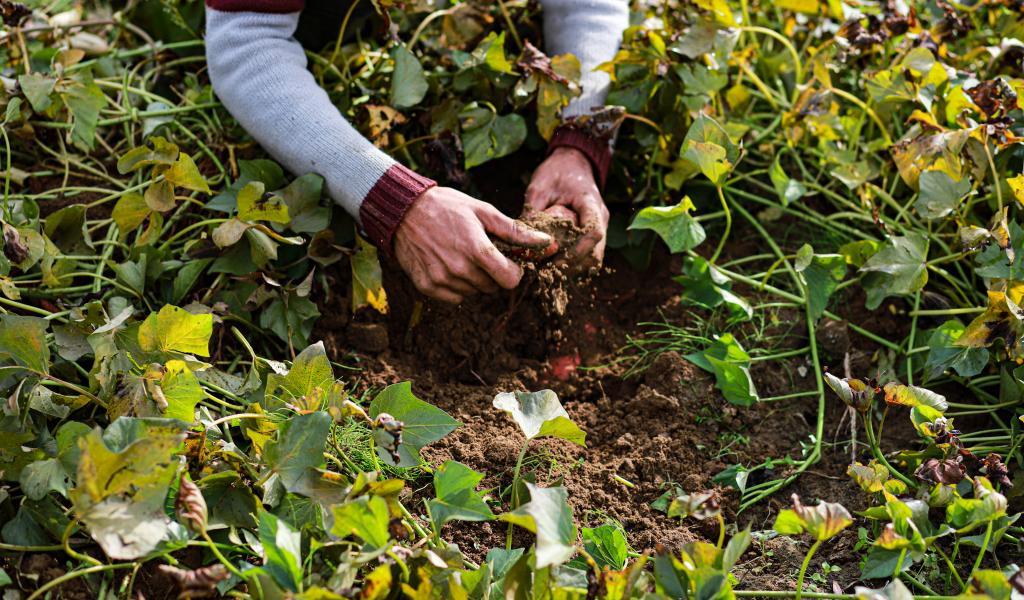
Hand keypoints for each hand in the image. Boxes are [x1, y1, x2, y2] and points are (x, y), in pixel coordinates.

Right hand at [393, 186, 551, 303]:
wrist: (403, 210)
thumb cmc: (447, 206)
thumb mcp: (484, 211)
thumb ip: (515, 231)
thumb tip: (547, 242)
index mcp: (477, 249)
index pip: (510, 280)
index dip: (514, 271)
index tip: (508, 261)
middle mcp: (460, 269)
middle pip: (493, 287)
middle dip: (493, 272)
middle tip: (479, 252)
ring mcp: (442, 280)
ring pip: (474, 292)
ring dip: (474, 278)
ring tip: (460, 254)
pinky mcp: (427, 287)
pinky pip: (455, 297)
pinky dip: (456, 285)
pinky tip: (447, 264)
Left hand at [524, 146, 608, 269]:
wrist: (573, 160)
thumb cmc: (556, 171)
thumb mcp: (539, 188)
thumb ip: (532, 212)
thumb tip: (519, 240)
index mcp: (590, 203)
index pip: (593, 234)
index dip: (576, 253)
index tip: (554, 262)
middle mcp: (600, 217)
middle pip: (595, 253)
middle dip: (572, 266)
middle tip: (546, 271)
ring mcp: (600, 225)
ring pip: (594, 258)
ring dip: (573, 268)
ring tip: (548, 269)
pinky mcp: (593, 231)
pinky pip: (589, 255)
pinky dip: (574, 263)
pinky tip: (554, 263)